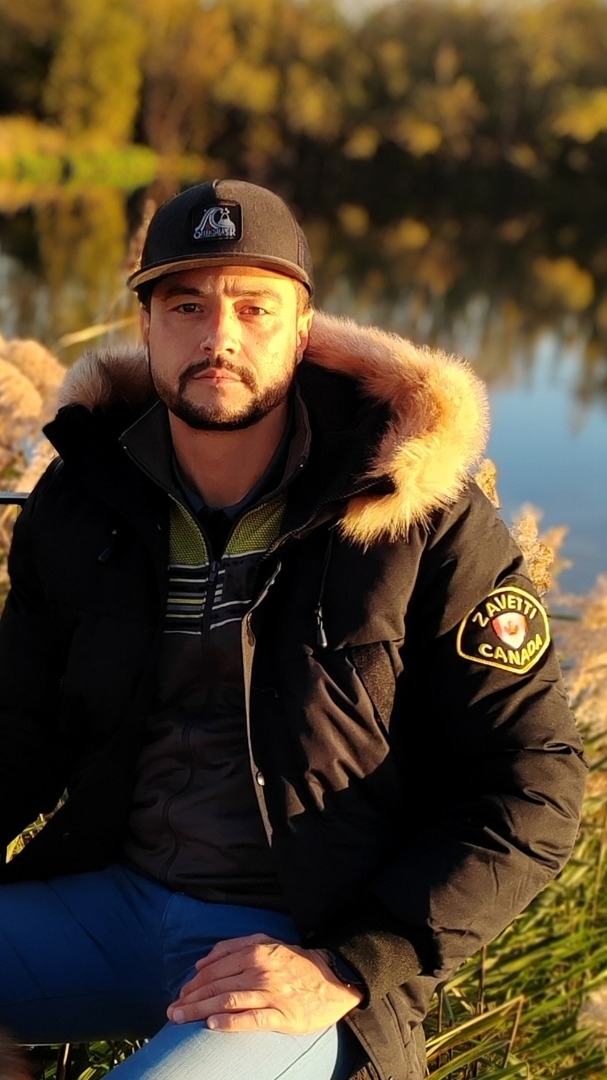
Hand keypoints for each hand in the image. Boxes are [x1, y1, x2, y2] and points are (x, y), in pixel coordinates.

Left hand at [167, 933, 363, 1032]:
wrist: (332, 980)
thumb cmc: (294, 962)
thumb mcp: (267, 942)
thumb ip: (233, 946)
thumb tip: (202, 961)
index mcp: (254, 952)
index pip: (214, 969)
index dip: (194, 984)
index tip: (180, 996)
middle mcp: (260, 971)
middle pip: (216, 986)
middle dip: (190, 1000)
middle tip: (172, 1012)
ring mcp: (270, 993)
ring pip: (227, 1001)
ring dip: (200, 1011)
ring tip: (180, 1020)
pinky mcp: (282, 1015)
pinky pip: (251, 1019)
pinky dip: (230, 1022)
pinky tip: (213, 1025)